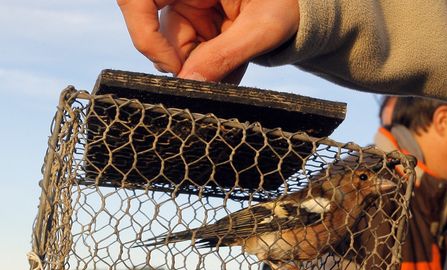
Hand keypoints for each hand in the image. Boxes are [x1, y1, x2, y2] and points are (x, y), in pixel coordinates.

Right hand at [116, 0, 299, 82]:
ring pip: (174, 47)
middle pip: (156, 29)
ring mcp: (187, 4)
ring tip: (235, 70)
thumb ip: (225, 55)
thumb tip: (189, 84)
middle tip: (213, 81)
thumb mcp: (263, 27)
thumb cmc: (289, 2)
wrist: (302, 6)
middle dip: (184, 62)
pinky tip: (233, 66)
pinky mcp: (196, 21)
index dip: (144, 35)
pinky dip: (210, 66)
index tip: (172, 67)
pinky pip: (190, 52)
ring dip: (203, 68)